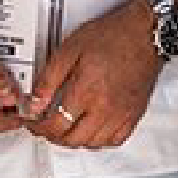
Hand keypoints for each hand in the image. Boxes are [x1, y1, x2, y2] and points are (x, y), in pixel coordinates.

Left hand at [27, 1, 165, 152]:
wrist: (144, 33)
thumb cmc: (111, 36)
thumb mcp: (69, 51)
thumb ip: (48, 80)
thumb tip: (34, 103)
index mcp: (86, 91)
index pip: (56, 124)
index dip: (39, 128)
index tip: (32, 122)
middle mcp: (105, 107)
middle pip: (73, 139)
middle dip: (52, 137)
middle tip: (44, 127)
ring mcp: (122, 114)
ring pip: (93, 144)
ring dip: (74, 141)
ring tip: (64, 129)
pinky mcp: (135, 114)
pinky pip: (116, 140)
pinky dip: (100, 141)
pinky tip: (91, 132)